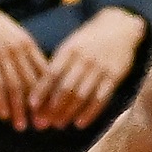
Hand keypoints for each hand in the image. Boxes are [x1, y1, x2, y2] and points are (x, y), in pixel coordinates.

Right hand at [0, 0, 47, 123]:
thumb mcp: (11, 34)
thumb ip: (23, 51)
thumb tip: (33, 72)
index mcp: (28, 43)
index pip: (45, 72)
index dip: (51, 93)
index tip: (55, 110)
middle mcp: (19, 50)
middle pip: (33, 83)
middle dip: (39, 107)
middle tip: (43, 126)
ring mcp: (2, 54)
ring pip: (16, 86)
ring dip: (19, 109)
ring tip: (22, 126)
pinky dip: (0, 101)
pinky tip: (3, 115)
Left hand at [28, 5, 145, 129]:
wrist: (120, 27)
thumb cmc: (89, 41)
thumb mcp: (71, 45)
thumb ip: (58, 65)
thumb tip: (39, 91)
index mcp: (69, 50)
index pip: (51, 74)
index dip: (40, 91)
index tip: (30, 107)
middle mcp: (84, 59)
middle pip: (65, 88)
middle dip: (52, 108)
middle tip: (42, 123)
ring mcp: (100, 68)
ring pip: (81, 95)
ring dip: (68, 112)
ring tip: (59, 125)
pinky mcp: (115, 76)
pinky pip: (101, 98)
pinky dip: (90, 112)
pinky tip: (80, 123)